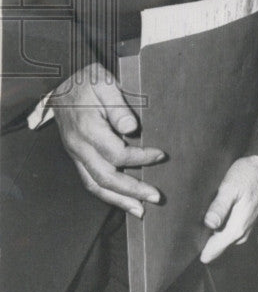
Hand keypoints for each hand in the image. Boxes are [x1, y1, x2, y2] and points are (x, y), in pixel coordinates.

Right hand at [51, 62, 165, 217]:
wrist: (61, 82)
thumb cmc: (86, 81)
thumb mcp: (104, 83)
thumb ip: (118, 107)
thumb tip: (131, 128)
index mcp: (88, 129)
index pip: (117, 154)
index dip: (141, 157)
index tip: (161, 155)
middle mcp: (79, 147)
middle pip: (105, 177)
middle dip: (132, 190)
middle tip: (155, 197)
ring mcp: (76, 154)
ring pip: (95, 185)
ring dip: (118, 200)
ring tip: (140, 210)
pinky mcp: (77, 156)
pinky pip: (90, 181)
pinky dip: (107, 194)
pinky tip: (122, 199)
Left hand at [200, 155, 257, 262]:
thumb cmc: (249, 176)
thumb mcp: (230, 187)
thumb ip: (220, 206)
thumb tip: (209, 224)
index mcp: (235, 230)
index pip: (210, 253)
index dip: (196, 246)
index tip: (186, 234)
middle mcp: (240, 236)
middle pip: (213, 247)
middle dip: (202, 236)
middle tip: (195, 216)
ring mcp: (243, 232)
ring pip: (219, 239)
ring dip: (210, 230)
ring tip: (205, 210)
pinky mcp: (244, 225)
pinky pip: (226, 233)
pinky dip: (218, 225)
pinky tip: (215, 210)